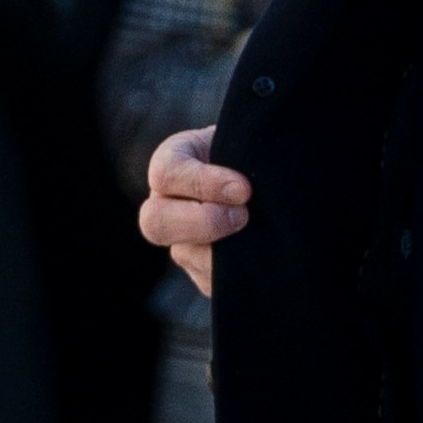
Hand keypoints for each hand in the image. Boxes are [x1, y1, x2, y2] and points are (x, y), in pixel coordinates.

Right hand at [138, 125, 248, 295]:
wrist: (268, 181)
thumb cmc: (255, 154)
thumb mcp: (247, 142)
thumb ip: (246, 151)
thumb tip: (253, 181)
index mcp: (174, 163)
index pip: (166, 173)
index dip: (202, 182)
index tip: (244, 189)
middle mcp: (167, 204)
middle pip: (154, 223)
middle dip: (203, 222)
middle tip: (243, 216)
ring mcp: (182, 242)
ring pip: (185, 255)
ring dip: (226, 249)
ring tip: (261, 234)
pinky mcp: (202, 273)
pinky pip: (210, 280)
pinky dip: (238, 270)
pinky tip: (263, 255)